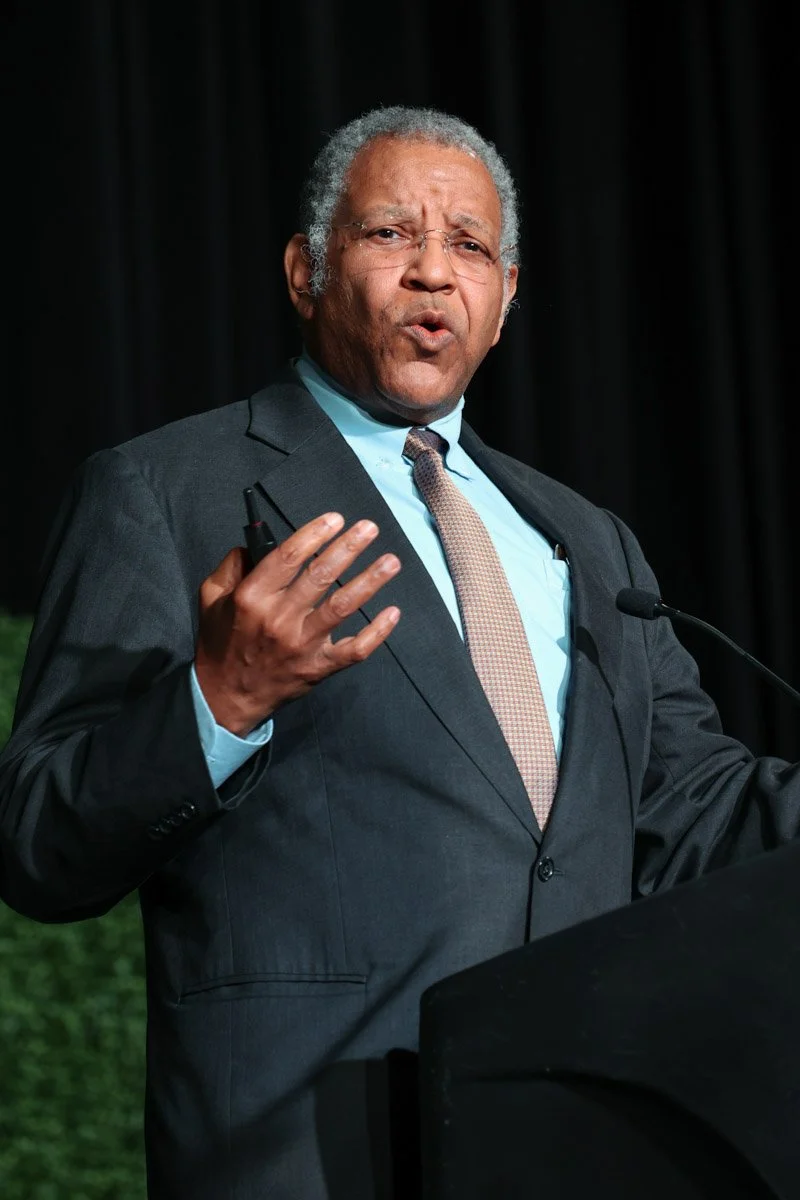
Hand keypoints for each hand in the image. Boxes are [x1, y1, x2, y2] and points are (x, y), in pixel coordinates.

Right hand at [194, 512, 400, 734]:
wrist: (226, 697)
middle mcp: (279, 619)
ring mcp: (302, 645)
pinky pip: (355, 649)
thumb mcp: (211, 598)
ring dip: (370, 581)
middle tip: (369, 528)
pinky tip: (393, 612)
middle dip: (349, 548)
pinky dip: (377, 632)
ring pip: (343, 607)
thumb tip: (254, 542)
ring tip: (391, 561)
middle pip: (321, 576)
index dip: (314, 534)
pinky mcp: (319, 667)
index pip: (288, 557)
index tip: (335, 519)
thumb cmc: (221, 642)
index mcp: (252, 597)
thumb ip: (231, 565)